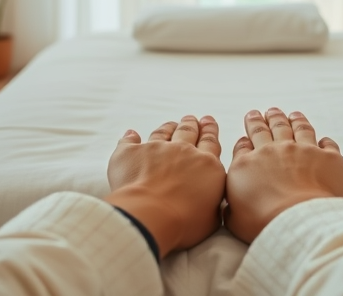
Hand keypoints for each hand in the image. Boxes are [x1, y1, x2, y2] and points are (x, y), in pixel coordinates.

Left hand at [105, 115, 225, 257]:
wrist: (152, 216)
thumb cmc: (183, 222)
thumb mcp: (211, 218)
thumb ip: (213, 203)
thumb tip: (212, 202)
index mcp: (207, 165)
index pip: (210, 142)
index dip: (210, 132)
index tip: (209, 123)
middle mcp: (184, 151)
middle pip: (189, 132)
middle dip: (191, 124)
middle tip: (192, 119)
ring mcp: (157, 149)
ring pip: (163, 132)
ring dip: (167, 127)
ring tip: (170, 124)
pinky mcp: (131, 153)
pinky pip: (130, 141)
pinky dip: (130, 137)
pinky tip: (131, 134)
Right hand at [224, 108, 342, 243]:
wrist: (298, 219)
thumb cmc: (263, 222)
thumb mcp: (235, 218)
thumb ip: (232, 208)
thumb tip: (230, 208)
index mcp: (249, 163)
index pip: (244, 145)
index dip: (246, 138)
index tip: (247, 133)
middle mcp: (274, 150)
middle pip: (268, 129)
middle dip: (264, 119)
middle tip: (264, 112)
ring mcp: (303, 150)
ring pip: (297, 128)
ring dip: (294, 119)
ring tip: (292, 114)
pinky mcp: (328, 158)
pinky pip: (328, 144)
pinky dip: (325, 141)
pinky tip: (324, 140)